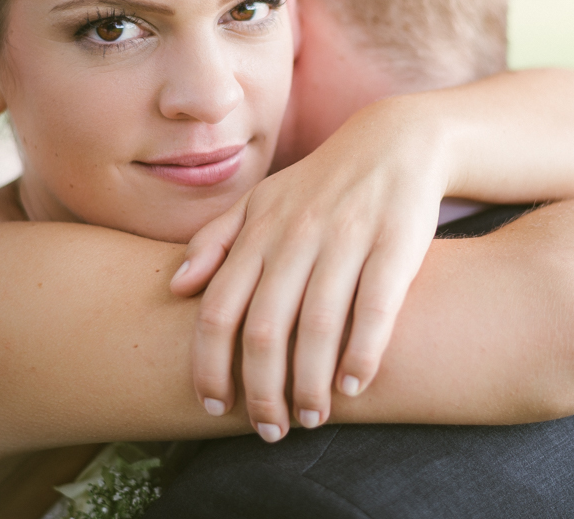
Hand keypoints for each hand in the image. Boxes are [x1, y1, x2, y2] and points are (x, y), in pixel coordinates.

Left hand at [171, 98, 446, 440]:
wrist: (397, 142)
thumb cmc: (321, 183)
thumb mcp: (262, 200)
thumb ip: (216, 240)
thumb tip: (176, 287)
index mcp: (259, 231)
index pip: (219, 310)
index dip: (210, 365)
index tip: (214, 405)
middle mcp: (295, 236)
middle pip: (264, 330)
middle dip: (262, 392)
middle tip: (270, 431)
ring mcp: (345, 239)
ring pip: (316, 327)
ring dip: (310, 384)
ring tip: (312, 419)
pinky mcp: (394, 244)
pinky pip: (373, 309)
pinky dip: (362, 353)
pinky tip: (355, 386)